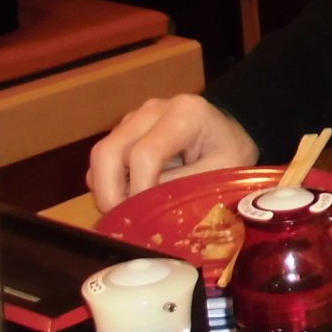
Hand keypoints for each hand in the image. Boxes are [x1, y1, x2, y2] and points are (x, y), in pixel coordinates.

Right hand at [87, 93, 258, 210]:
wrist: (229, 132)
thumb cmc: (230, 152)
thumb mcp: (219, 173)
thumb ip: (181, 187)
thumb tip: (142, 208)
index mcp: (184, 115)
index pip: (144, 154)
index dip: (138, 189)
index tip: (143, 216)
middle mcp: (153, 110)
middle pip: (109, 151)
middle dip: (108, 192)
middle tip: (121, 220)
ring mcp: (135, 118)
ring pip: (101, 154)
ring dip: (106, 188)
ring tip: (126, 212)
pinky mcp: (126, 130)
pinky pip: (104, 158)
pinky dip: (107, 181)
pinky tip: (128, 197)